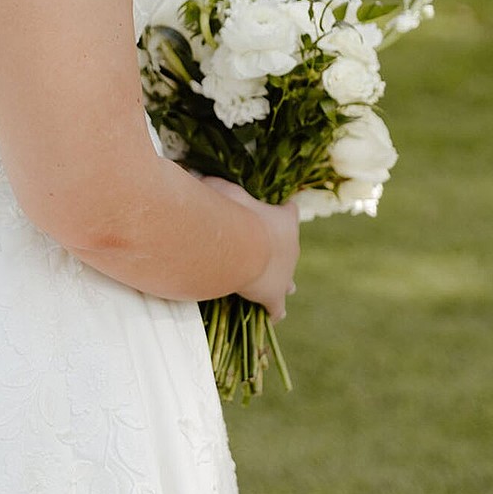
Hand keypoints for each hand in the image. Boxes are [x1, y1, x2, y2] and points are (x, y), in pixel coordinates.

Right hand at [197, 174, 300, 322]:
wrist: (240, 245)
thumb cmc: (231, 212)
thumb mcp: (221, 190)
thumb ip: (214, 185)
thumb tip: (200, 177)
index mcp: (285, 220)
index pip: (290, 212)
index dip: (283, 212)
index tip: (278, 210)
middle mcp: (292, 247)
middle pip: (290, 248)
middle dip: (278, 250)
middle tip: (264, 252)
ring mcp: (285, 274)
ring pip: (287, 280)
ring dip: (281, 281)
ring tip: (280, 286)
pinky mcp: (274, 296)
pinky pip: (277, 308)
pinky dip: (274, 311)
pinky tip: (273, 316)